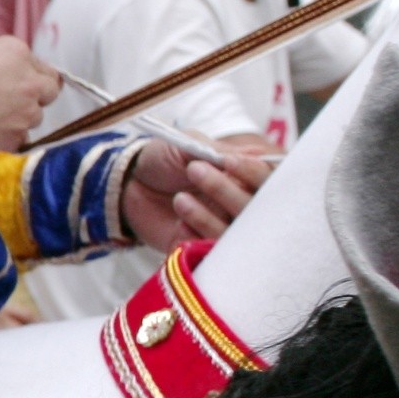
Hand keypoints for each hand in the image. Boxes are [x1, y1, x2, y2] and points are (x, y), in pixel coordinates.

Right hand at [0, 35, 60, 151]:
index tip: (17, 80)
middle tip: (13, 100)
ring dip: (20, 118)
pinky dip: (7, 138)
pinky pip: (19, 139)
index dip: (30, 75)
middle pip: (49, 91)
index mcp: (17, 52)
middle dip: (36, 95)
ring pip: (35, 118)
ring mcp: (26, 112)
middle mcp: (30, 82)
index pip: (42, 66)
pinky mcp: (15, 137)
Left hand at [118, 138, 267, 250]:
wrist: (128, 184)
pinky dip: (194, 238)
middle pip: (255, 210)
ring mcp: (222, 229)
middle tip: (194, 171)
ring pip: (232, 234)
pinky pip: (208, 252)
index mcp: (244, 178)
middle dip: (226, 191)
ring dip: (206, 217)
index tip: (228, 162)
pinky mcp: (200, 249)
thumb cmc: (165, 160)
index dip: (254, 172)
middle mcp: (240, 206)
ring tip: (179, 199)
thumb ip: (219, 151)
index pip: (269, 180)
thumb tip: (256, 154)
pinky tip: (178, 224)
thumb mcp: (188, 145)